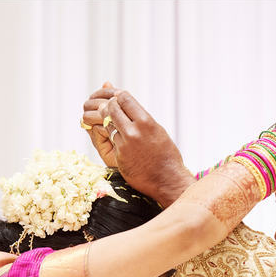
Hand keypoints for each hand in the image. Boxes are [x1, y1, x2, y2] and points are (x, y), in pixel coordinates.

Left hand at [82, 86, 191, 206]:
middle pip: (112, 109)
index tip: (118, 98)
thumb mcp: (158, 131)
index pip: (124, 99)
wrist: (167, 180)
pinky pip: (112, 141)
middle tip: (110, 108)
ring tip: (115, 123)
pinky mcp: (119, 156)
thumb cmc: (166, 155)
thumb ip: (142, 118)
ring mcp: (125, 144)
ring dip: (109, 122)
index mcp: (146, 122)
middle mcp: (134, 131)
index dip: (119, 97)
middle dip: (109, 107)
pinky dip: (113, 138)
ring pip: (108, 125)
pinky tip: (120, 140)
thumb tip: (129, 106)